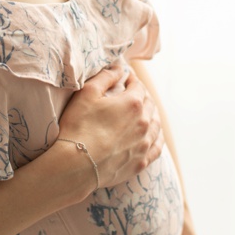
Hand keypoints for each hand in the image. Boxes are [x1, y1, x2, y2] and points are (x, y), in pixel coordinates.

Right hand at [58, 64, 162, 189]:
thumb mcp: (86, 94)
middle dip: (142, 95)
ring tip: (143, 112)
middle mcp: (144, 122)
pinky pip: (157, 147)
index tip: (125, 77)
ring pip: (156, 125)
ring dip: (151, 115)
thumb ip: (105, 77)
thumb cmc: (79, 126)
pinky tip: (152, 135)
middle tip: (132, 93)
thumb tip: (119, 68)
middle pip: (149, 104)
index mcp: (133, 103)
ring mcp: (145, 144)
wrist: (77, 165)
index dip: (131, 79)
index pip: (137, 86)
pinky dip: (156, 137)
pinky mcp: (141, 162)